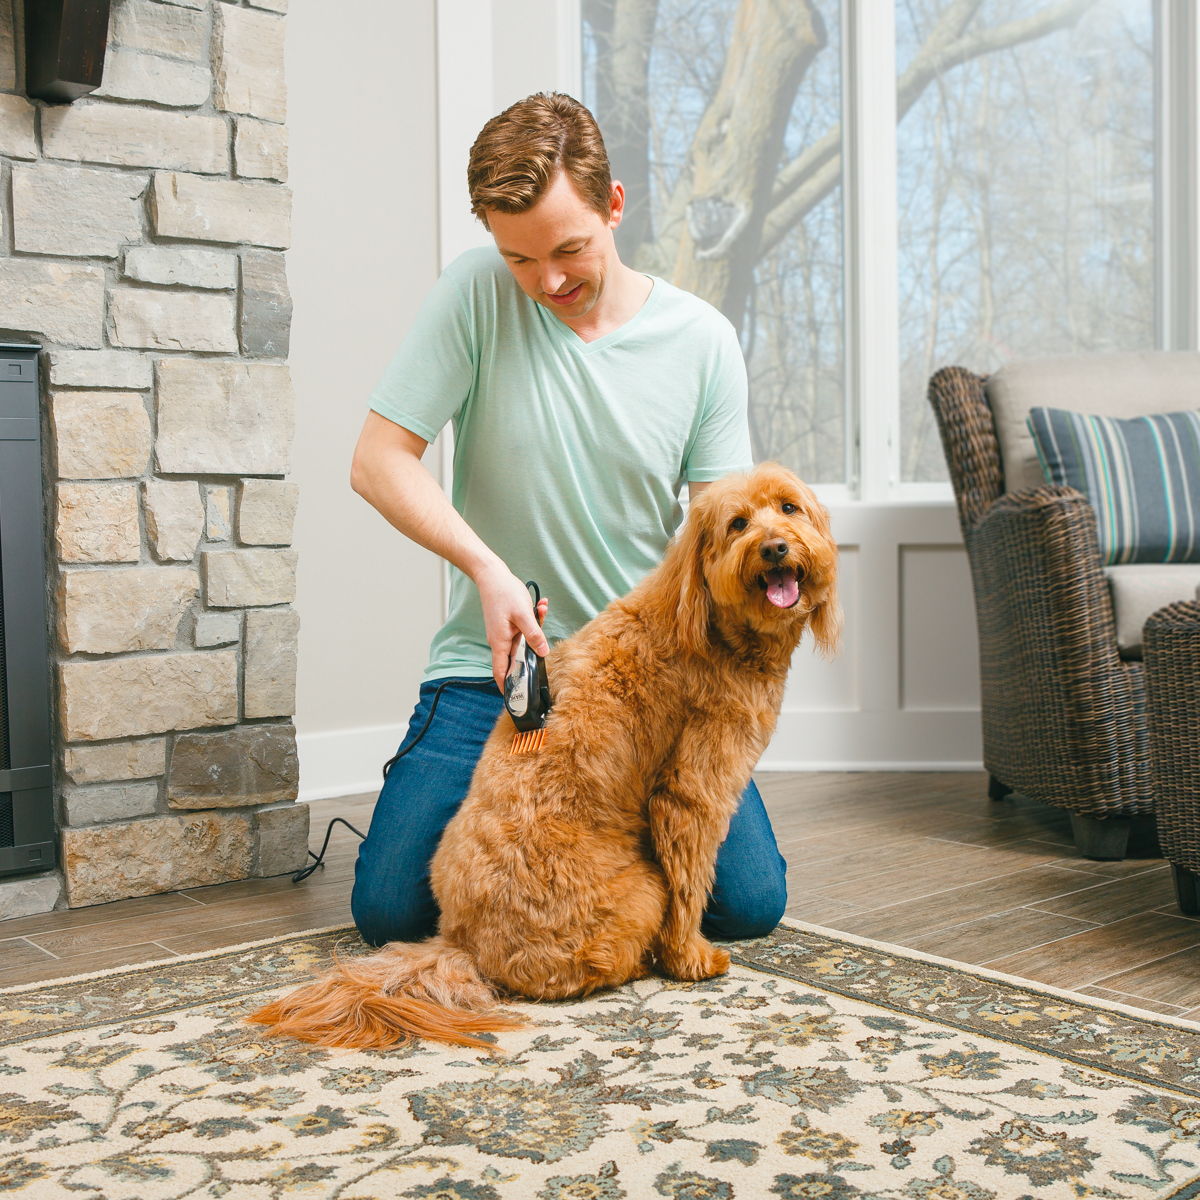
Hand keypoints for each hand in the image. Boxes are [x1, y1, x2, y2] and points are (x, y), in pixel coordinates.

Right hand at [476, 563, 550, 689]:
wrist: (492, 575)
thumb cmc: (504, 593)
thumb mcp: (523, 615)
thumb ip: (534, 634)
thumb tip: (543, 653)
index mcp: (500, 642)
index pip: (501, 672)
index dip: (507, 687)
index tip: (516, 699)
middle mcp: (501, 640)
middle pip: (519, 656)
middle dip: (534, 650)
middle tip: (544, 640)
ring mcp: (505, 632)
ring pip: (526, 640)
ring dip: (537, 628)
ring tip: (541, 609)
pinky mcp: (510, 624)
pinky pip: (526, 628)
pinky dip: (534, 619)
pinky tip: (540, 605)